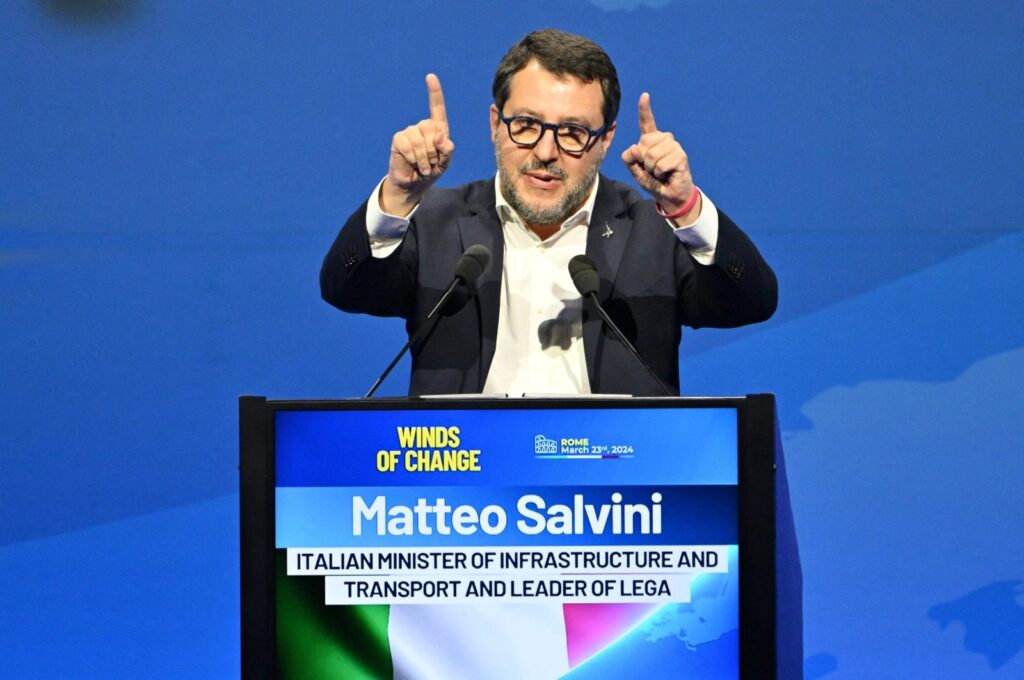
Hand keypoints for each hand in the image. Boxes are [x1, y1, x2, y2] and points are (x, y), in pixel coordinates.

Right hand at [380, 73, 454, 215]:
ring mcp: (409, 133)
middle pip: (431, 129)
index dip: (434, 92)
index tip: (430, 77)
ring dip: (424, 158)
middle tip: (432, 164)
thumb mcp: (445, 163)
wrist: (414, 184)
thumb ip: (448, 150)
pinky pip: (407, 144)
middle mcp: (422, 128)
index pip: (437, 108)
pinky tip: (412, 163)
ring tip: (423, 167)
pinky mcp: (398, 140)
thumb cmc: (432, 171)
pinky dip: (413, 157)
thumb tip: (441, 138)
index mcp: (437, 130)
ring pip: (419, 139)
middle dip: (434, 151)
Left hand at [621, 93, 699, 222]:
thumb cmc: (653, 181)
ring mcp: (673, 146)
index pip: (647, 122)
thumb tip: (633, 148)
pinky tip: (667, 174)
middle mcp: (663, 139)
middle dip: (643, 161)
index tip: (644, 95)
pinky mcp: (681, 156)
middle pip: (643, 144)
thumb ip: (629, 159)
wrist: (669, 195)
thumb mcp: (635, 171)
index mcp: (651, 140)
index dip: (645, 109)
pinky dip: (660, 173)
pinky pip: (661, 164)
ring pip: (652, 155)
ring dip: (652, 169)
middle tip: (652, 169)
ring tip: (660, 173)